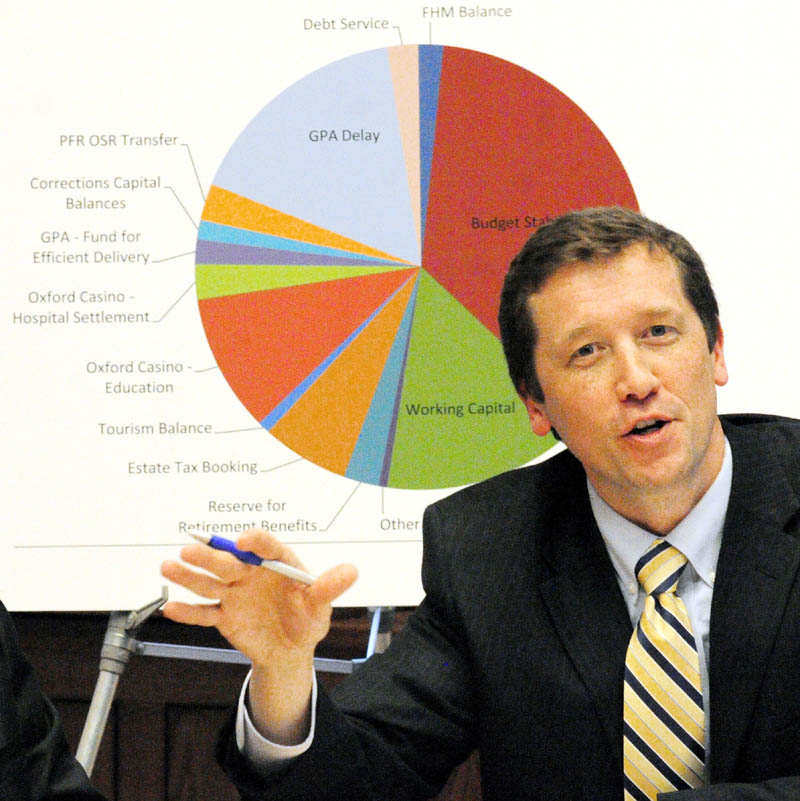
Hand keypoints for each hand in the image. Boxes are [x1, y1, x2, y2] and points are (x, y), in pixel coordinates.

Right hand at [160, 528, 357, 741]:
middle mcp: (251, 574)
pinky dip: (189, 612)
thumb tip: (352, 571)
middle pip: (229, 562)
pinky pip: (205, 613)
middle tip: (190, 550)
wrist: (292, 650)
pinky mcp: (225, 617)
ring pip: (210, 583)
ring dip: (189, 576)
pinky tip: (171, 608)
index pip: (265, 547)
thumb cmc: (307, 619)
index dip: (255, 542)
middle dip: (210, 557)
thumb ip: (330, 587)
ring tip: (168, 567)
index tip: (244, 541)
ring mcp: (235, 594)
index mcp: (277, 564)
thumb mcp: (321, 604)